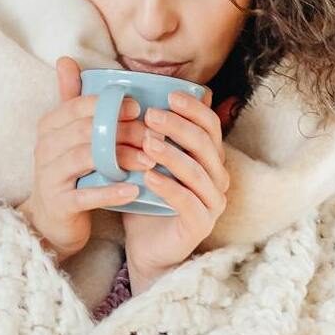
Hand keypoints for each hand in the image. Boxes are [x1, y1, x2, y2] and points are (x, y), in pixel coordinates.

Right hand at [18, 56, 141, 263]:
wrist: (51, 222)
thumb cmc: (68, 171)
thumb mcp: (67, 134)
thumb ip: (71, 99)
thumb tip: (66, 59)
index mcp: (49, 126)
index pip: (79, 106)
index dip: (110, 104)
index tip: (139, 107)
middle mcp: (44, 147)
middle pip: (88, 130)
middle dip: (124, 130)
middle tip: (154, 135)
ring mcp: (49, 176)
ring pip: (89, 158)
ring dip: (123, 158)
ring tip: (150, 161)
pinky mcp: (59, 203)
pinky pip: (87, 194)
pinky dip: (112, 191)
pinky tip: (135, 190)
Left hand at [121, 87, 229, 283]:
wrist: (144, 246)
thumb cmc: (144, 196)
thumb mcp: (141, 158)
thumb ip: (134, 125)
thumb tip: (118, 88)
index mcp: (208, 155)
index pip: (209, 123)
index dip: (192, 107)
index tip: (168, 95)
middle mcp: (217, 175)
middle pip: (205, 143)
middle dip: (178, 126)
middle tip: (150, 116)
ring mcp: (212, 201)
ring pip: (198, 171)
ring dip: (172, 153)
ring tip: (146, 143)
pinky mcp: (201, 224)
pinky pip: (189, 202)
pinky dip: (169, 187)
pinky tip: (148, 177)